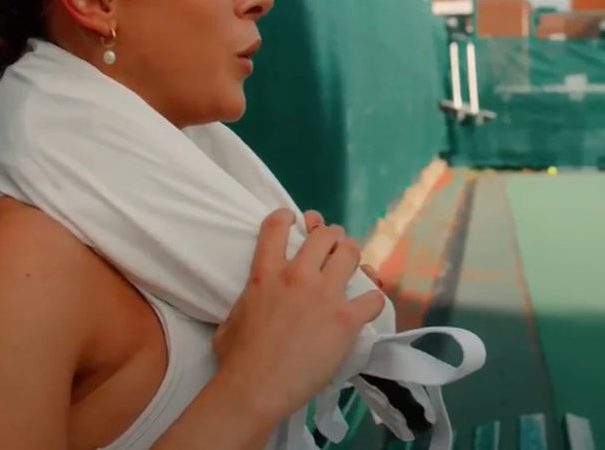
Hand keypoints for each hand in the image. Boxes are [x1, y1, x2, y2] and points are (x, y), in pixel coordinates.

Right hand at [212, 208, 386, 423]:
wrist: (256, 388)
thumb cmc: (236, 360)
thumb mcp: (231, 319)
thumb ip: (246, 301)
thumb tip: (249, 306)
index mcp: (265, 273)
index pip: (277, 226)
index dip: (288, 217)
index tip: (295, 221)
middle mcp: (297, 275)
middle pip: (325, 235)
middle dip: (331, 237)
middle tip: (333, 247)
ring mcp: (325, 295)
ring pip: (351, 253)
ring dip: (354, 257)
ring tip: (354, 267)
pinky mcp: (346, 318)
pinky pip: (373, 297)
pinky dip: (373, 300)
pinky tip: (367, 307)